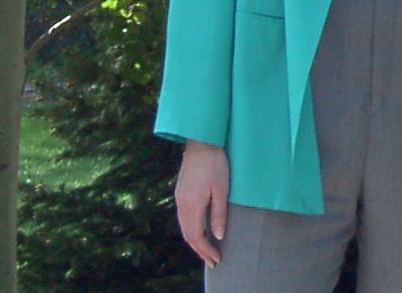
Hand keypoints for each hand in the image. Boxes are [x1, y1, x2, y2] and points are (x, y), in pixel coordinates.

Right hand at [175, 140, 229, 267]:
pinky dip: (191, 229)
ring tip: (207, 250)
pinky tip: (200, 230)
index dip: (206, 250)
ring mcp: (179, 198)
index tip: (217, 259)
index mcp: (191, 205)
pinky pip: (183, 218)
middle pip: (188, 235)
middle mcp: (182, 204)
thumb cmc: (215, 164)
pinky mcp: (180, 192)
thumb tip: (218, 236)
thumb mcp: (222, 189)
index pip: (197, 236)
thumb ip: (219, 213)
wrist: (201, 142)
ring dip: (195, 240)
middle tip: (213, 261)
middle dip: (200, 250)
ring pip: (184, 227)